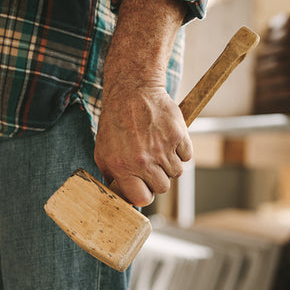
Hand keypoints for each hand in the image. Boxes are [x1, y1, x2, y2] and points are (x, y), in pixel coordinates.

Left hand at [94, 83, 191, 206]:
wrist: (133, 91)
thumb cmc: (116, 121)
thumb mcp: (102, 150)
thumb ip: (110, 174)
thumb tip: (118, 194)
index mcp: (123, 167)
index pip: (142, 199)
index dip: (144, 195)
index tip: (144, 188)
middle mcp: (143, 161)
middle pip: (162, 188)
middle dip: (158, 179)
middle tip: (152, 166)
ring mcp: (162, 149)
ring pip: (176, 173)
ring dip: (170, 165)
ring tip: (159, 150)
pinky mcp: (178, 136)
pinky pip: (187, 156)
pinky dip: (181, 151)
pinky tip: (168, 140)